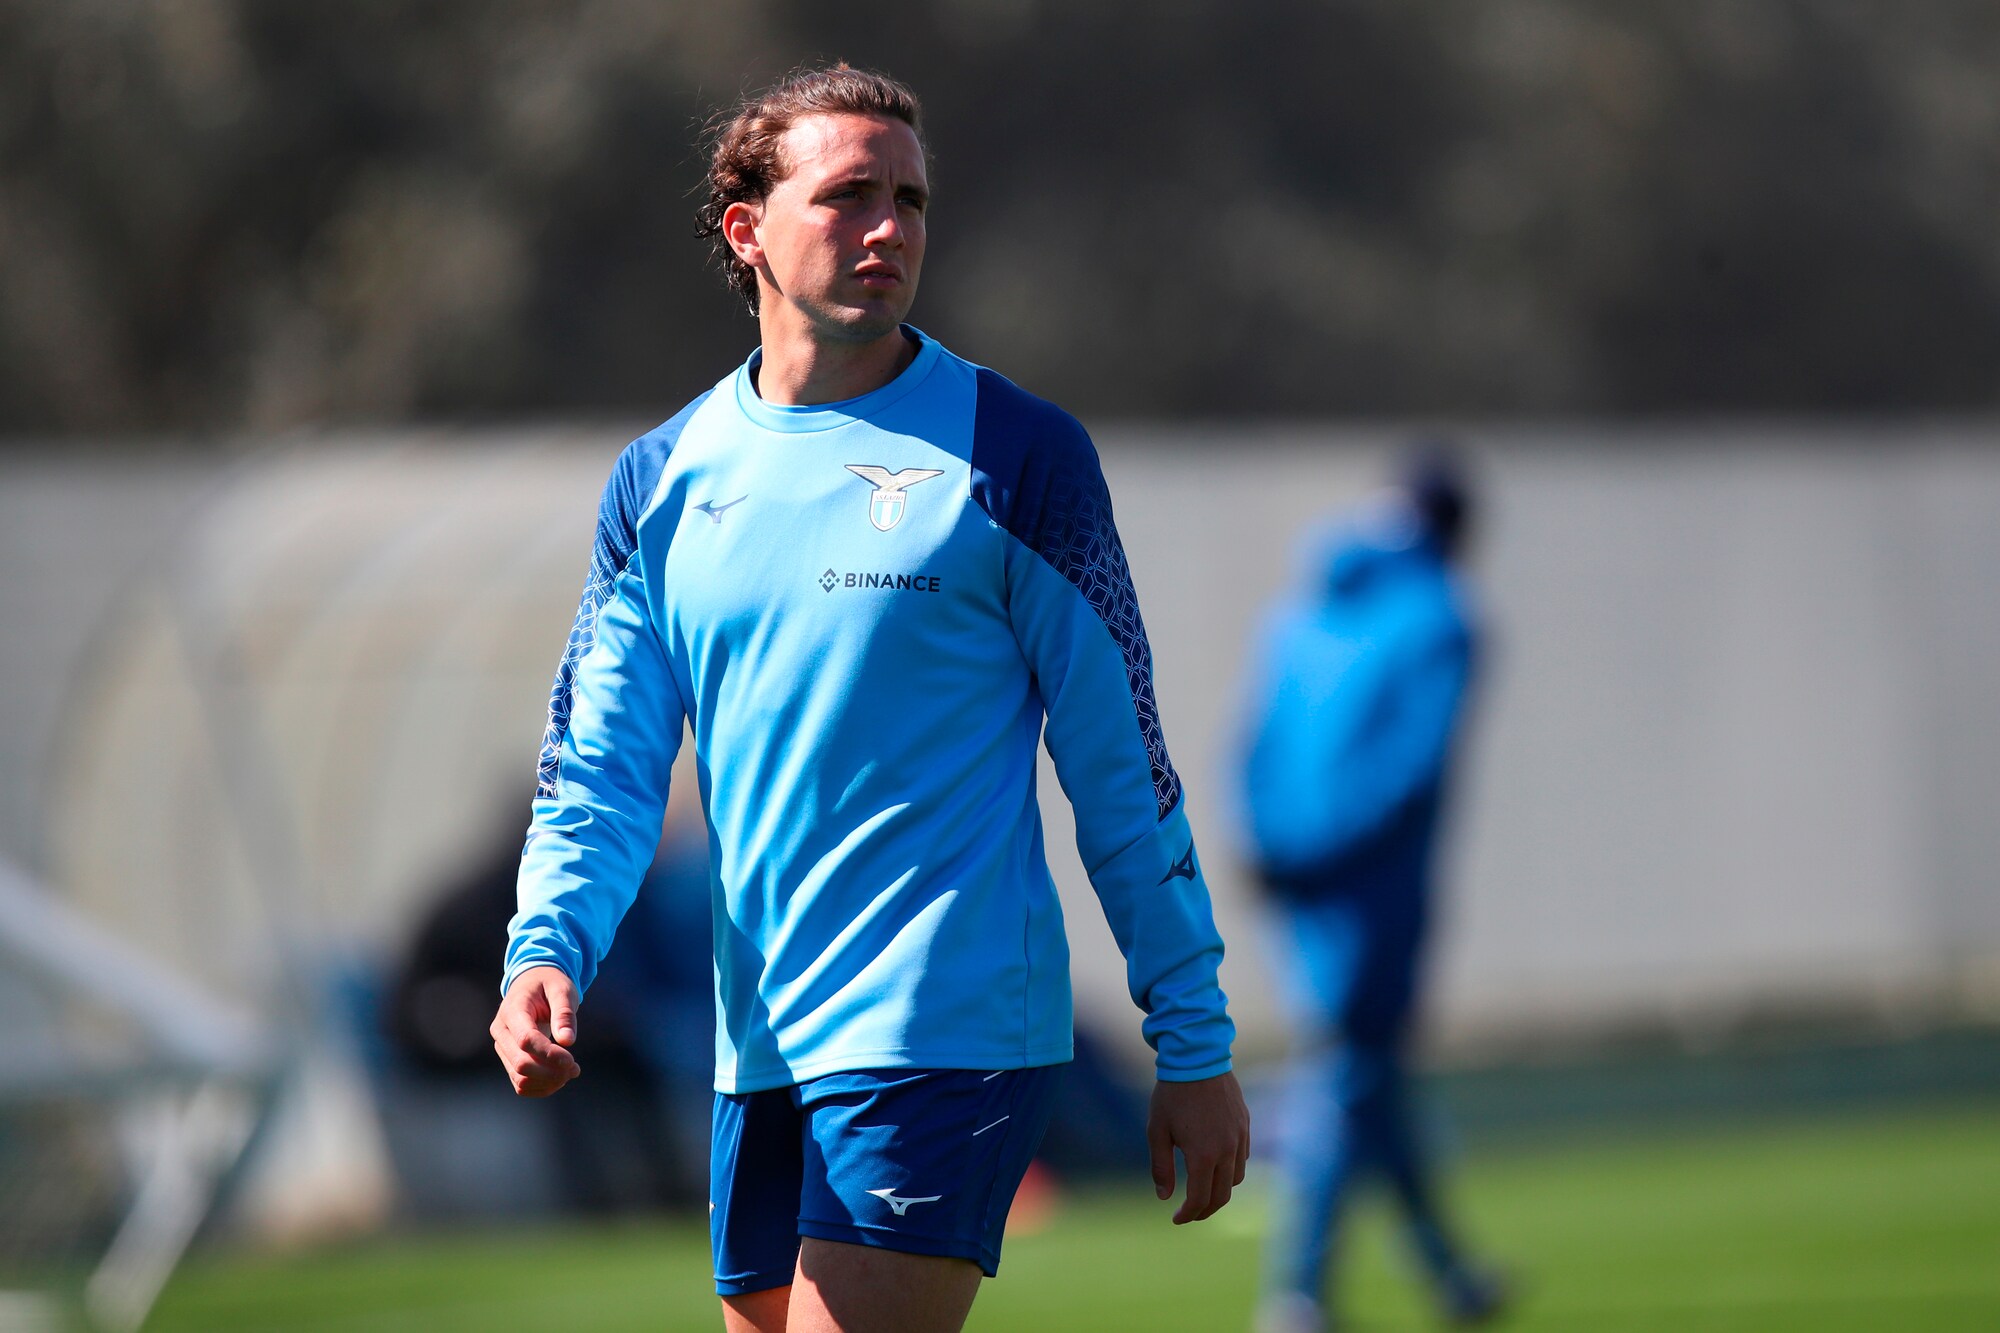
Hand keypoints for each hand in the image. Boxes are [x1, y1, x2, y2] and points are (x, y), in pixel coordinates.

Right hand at [490, 965, 580, 1096]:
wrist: (532, 985)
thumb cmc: (549, 984)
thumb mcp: (561, 989)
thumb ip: (564, 1013)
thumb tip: (567, 1040)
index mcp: (513, 1010)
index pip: (526, 1040)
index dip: (549, 1054)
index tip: (571, 1060)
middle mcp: (501, 1032)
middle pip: (521, 1063)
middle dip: (551, 1071)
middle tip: (575, 1067)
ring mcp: (502, 1048)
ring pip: (520, 1078)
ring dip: (548, 1082)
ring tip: (570, 1071)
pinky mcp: (508, 1059)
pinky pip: (521, 1084)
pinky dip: (542, 1087)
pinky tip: (559, 1077)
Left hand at [1147, 1071, 1250, 1223]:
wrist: (1197, 1058)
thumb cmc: (1172, 1094)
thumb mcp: (1157, 1131)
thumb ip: (1161, 1167)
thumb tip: (1163, 1197)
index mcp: (1203, 1155)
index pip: (1199, 1199)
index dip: (1188, 1214)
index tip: (1176, 1219)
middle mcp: (1226, 1150)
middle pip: (1222, 1196)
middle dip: (1205, 1210)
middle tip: (1189, 1213)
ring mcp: (1239, 1137)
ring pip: (1236, 1179)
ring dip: (1220, 1191)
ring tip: (1202, 1191)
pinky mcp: (1245, 1125)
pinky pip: (1243, 1158)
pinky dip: (1230, 1170)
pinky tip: (1214, 1165)